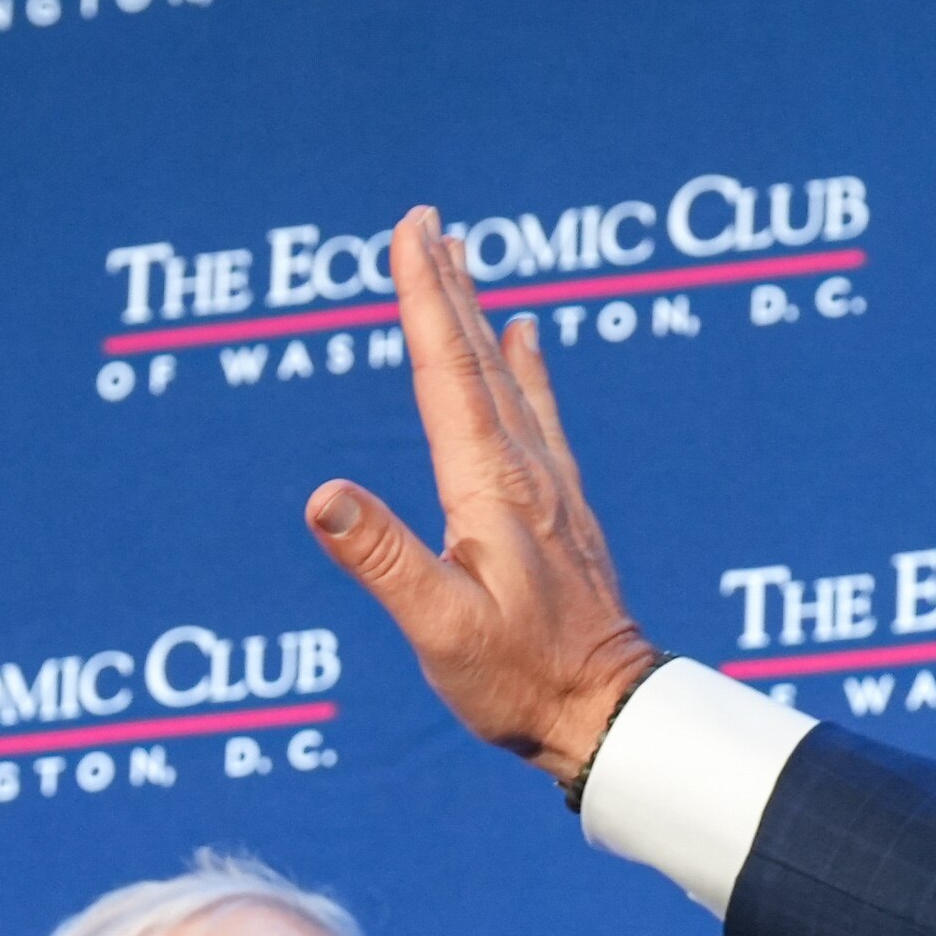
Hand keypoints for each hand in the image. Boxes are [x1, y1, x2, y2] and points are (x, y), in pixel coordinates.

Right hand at [306, 207, 663, 785]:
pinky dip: (526, 366)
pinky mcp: (564, 510)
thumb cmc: (520, 681)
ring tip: (464, 261)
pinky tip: (527, 338)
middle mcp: (527, 471)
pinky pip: (539, 414)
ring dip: (481, 316)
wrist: (610, 713)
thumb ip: (385, 560)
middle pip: (479, 358)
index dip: (425, 298)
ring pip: (509, 378)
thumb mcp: (438, 629)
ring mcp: (552, 487)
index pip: (448, 372)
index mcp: (490, 487)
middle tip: (427, 221)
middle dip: (448, 287)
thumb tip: (325, 494)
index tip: (411, 232)